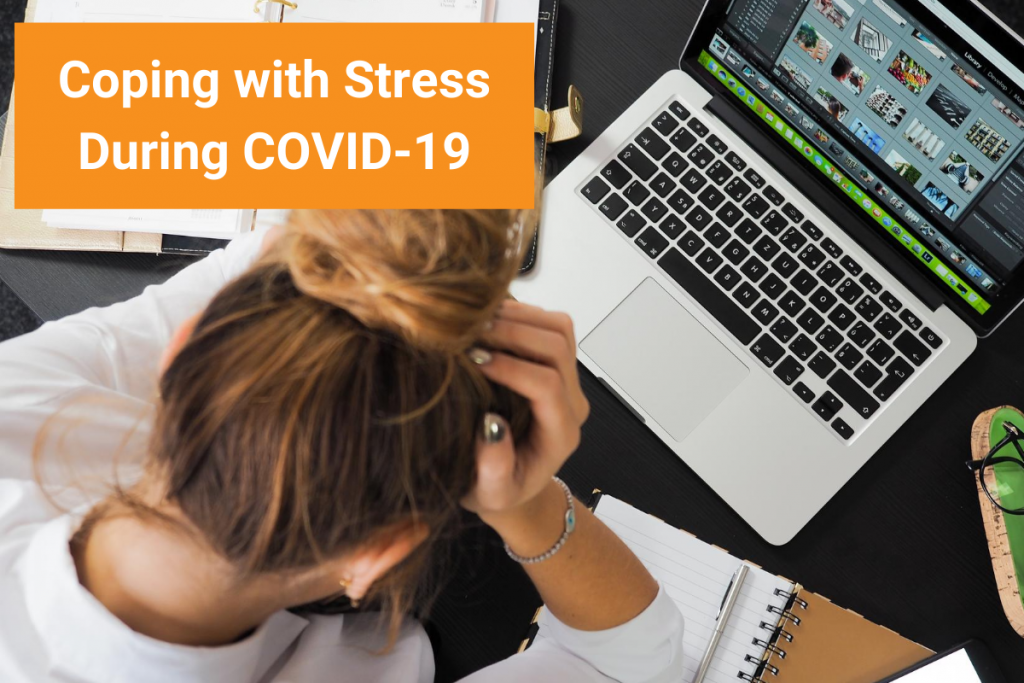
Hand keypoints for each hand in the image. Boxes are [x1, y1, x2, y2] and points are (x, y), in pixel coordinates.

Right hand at [461, 301, 589, 521]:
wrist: (512, 482)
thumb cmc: (498, 490)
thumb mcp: (490, 494)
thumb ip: (494, 469)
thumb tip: (491, 426)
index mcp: (560, 434)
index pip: (547, 385)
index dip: (511, 368)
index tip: (474, 361)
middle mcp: (571, 402)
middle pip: (558, 347)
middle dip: (513, 333)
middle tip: (469, 332)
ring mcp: (567, 379)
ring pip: (559, 328)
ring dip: (518, 317)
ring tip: (476, 322)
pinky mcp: (556, 363)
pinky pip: (549, 324)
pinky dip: (519, 313)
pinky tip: (486, 320)